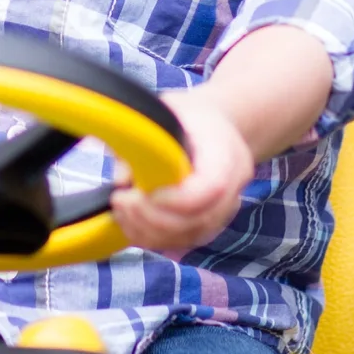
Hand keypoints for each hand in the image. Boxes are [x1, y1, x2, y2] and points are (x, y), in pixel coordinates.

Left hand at [109, 91, 253, 257]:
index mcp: (227, 154)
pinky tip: (128, 220)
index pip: (211, 188)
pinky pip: (182, 242)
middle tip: (120, 200)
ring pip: (189, 237)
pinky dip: (152, 237)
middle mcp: (233, 189)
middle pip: (199, 220)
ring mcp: (222, 212)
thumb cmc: (192, 118)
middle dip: (153, 218)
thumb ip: (146, 138)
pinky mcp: (207, 225)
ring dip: (148, 230)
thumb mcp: (170, 111)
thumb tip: (123, 176)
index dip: (176, 200)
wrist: (218, 129)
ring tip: (120, 209)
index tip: (142, 192)